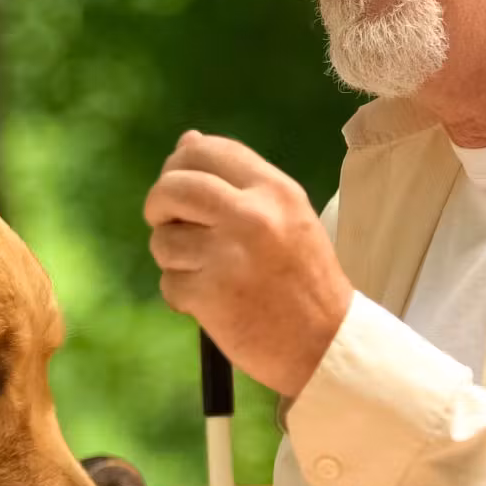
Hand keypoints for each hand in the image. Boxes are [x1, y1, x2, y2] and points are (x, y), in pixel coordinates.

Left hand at [145, 130, 351, 394]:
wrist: (327, 345)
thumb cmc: (305, 280)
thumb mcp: (286, 216)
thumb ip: (238, 181)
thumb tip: (187, 140)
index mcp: (274, 190)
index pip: (207, 151)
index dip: (180, 164)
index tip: (178, 186)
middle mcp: (251, 215)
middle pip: (172, 187)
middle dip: (159, 205)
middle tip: (169, 224)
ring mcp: (228, 256)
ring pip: (163, 239)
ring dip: (172, 257)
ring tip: (205, 272)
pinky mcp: (209, 295)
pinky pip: (169, 282)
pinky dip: (181, 295)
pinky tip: (210, 302)